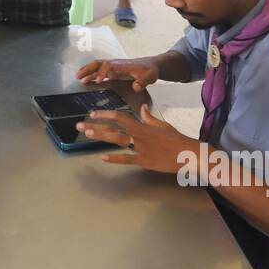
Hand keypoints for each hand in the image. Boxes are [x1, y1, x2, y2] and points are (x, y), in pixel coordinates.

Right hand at [76, 57, 159, 91]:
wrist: (151, 65)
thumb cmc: (149, 70)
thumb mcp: (149, 76)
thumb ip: (143, 81)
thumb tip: (135, 87)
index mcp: (122, 65)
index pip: (108, 65)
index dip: (102, 72)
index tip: (98, 81)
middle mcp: (115, 65)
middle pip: (98, 63)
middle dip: (88, 69)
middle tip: (78, 76)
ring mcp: (113, 68)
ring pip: (97, 66)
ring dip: (87, 71)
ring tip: (78, 78)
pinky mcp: (113, 71)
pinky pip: (100, 71)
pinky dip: (92, 75)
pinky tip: (86, 80)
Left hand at [78, 103, 197, 172]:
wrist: (189, 153)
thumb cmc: (176, 140)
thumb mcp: (162, 125)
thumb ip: (149, 117)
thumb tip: (141, 108)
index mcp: (142, 126)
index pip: (120, 116)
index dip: (105, 114)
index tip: (92, 114)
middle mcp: (139, 135)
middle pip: (113, 128)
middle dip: (94, 126)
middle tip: (79, 125)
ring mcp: (141, 148)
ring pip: (117, 140)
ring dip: (100, 136)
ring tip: (86, 134)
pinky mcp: (144, 161)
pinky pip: (127, 159)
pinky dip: (115, 158)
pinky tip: (103, 158)